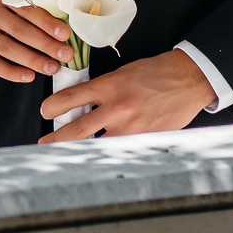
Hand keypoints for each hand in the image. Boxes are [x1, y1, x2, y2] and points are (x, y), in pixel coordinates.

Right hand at [0, 0, 70, 83]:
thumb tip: (60, 7)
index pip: (27, 8)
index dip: (47, 22)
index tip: (65, 34)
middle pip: (20, 30)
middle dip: (46, 45)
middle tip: (66, 55)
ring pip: (7, 48)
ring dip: (32, 60)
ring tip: (52, 68)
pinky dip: (11, 72)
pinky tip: (29, 76)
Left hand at [38, 48, 214, 141]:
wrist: (189, 78)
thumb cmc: (156, 72)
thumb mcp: (123, 73)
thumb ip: (102, 89)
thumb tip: (82, 104)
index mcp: (109, 85)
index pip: (70, 97)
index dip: (52, 107)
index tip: (45, 111)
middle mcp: (117, 108)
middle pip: (77, 130)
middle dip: (56, 139)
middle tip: (43, 143)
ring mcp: (131, 127)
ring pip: (97, 146)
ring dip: (80, 152)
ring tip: (68, 156)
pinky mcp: (145, 140)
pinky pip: (121, 151)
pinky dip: (108, 155)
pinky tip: (99, 160)